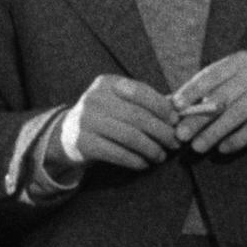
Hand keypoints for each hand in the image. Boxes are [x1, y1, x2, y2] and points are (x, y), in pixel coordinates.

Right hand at [49, 74, 179, 171]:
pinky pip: (117, 153)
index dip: (161, 107)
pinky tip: (144, 163)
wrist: (67, 134)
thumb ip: (146, 103)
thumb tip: (180, 112)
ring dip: (151, 148)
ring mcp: (86, 120)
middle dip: (161, 131)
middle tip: (174, 143)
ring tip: (161, 156)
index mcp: (106, 83)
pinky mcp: (83, 142)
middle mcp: (94, 98)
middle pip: (137, 116)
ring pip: (129, 136)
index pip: (140, 91)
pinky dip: (135, 160)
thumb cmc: (104, 116)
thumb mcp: (119, 102)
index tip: (176, 121)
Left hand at [171, 51, 246, 154]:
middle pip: (221, 97)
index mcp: (239, 61)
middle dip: (198, 117)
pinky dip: (238, 139)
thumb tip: (175, 103)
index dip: (191, 91)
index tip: (175, 107)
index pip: (210, 75)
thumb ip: (212, 87)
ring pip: (236, 114)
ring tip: (198, 147)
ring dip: (215, 132)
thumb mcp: (241, 77)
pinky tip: (224, 149)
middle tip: (180, 134)